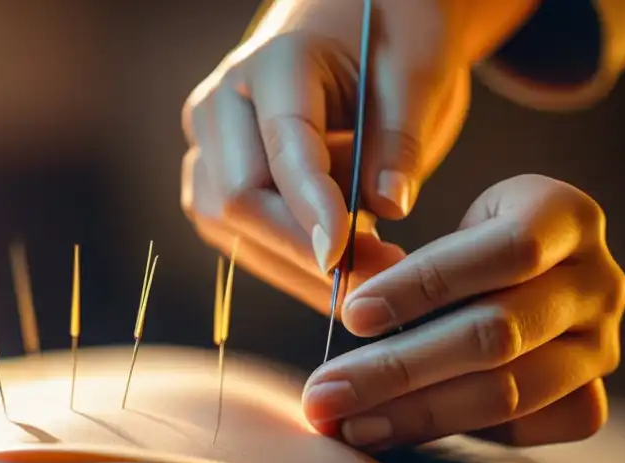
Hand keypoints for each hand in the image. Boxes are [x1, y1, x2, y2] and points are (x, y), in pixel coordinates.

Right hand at [181, 0, 536, 312]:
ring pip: (226, 225)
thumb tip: (390, 206)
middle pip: (239, 197)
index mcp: (274, 62)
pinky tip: (331, 271)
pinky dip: (282, 261)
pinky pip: (233, 235)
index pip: (283, 149)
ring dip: (291, 264)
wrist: (350, 24)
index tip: (344, 259)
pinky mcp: (210, 177)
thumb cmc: (386, 42)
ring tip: (363, 274)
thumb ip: (401, 140)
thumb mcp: (416, 74)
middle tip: (377, 275)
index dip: (311, 210)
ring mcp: (208, 142)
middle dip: (303, 248)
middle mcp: (222, 102)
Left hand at [302, 175, 624, 447]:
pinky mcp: (586, 396)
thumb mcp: (437, 237)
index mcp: (562, 216)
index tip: (350, 315)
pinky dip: (455, 433)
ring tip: (343, 425)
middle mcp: (595, 282)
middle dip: (396, 370)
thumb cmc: (462, 255)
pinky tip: (391, 434)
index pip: (504, 252)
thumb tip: (343, 296)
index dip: (424, 285)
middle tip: (322, 394)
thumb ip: (393, 263)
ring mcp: (599, 346)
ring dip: (412, 414)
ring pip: (507, 392)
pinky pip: (526, 428)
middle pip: (496, 335)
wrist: (519, 287)